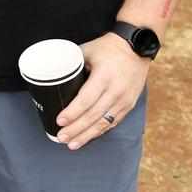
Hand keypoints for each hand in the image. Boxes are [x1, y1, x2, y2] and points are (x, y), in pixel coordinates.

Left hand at [55, 33, 150, 148]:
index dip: (72, 113)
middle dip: (75, 129)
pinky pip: (113, 122)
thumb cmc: (109, 48)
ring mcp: (124, 100)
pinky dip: (99, 131)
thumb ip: (73, 62)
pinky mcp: (129, 105)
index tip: (59, 120)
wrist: (137, 48)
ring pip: (103, 123)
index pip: (86, 100)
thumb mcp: (88, 50)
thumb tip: (54, 71)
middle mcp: (116, 91)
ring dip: (86, 135)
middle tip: (61, 137)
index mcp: (104, 77)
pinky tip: (88, 137)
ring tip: (72, 143)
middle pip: (93, 116)